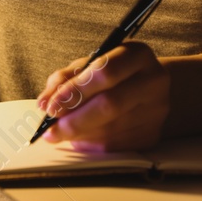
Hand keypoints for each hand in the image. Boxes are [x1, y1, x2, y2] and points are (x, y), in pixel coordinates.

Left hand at [33, 41, 169, 151]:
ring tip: (60, 134)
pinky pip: (115, 145)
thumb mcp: (90, 64)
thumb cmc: (113, 74)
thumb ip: (65, 79)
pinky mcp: (152, 135)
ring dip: (79, 135)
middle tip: (50, 131)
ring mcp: (156, 111)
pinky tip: (80, 138)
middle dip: (74, 120)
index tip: (51, 107)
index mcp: (137, 55)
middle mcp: (153, 81)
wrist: (150, 89)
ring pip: (110, 130)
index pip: (105, 72)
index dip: (76, 91)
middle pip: (110, 104)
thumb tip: (45, 103)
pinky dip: (91, 144)